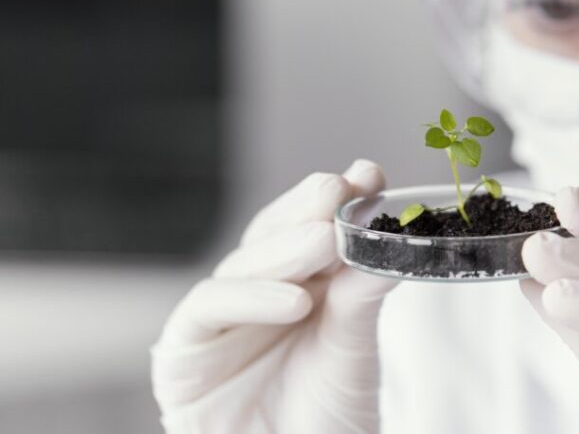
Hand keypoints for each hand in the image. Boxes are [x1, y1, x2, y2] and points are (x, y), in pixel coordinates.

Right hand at [151, 160, 397, 433]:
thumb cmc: (328, 420)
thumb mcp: (355, 346)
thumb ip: (362, 289)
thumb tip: (389, 229)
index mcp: (297, 284)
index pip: (309, 225)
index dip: (336, 198)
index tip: (369, 176)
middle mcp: (255, 295)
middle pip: (271, 234)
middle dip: (306, 209)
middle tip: (339, 189)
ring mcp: (217, 321)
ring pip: (242, 265)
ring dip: (284, 249)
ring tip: (326, 240)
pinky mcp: (183, 353)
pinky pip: (208, 309)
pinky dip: (250, 297)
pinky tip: (295, 300)